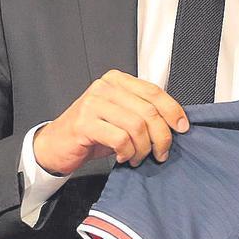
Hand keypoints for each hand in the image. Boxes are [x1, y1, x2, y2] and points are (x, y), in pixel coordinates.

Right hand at [33, 70, 187, 175]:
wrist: (56, 146)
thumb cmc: (92, 132)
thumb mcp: (121, 116)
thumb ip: (143, 111)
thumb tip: (176, 122)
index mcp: (117, 80)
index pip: (154, 91)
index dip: (173, 110)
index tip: (182, 128)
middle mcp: (105, 87)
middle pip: (149, 111)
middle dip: (162, 136)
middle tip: (161, 153)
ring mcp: (93, 103)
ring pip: (137, 126)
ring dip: (144, 148)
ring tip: (139, 158)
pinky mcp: (84, 123)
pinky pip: (120, 139)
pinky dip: (128, 152)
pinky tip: (124, 157)